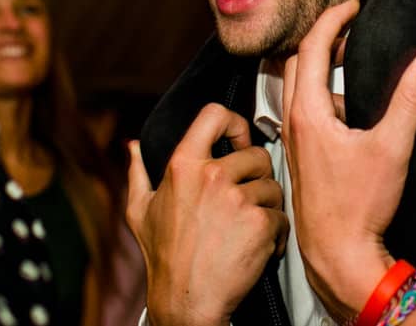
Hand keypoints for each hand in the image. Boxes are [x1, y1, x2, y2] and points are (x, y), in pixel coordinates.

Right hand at [126, 105, 287, 325]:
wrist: (186, 302)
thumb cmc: (165, 259)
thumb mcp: (140, 211)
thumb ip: (138, 173)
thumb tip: (132, 146)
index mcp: (183, 166)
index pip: (214, 114)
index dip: (234, 123)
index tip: (239, 140)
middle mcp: (212, 176)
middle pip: (257, 154)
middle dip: (257, 176)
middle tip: (246, 199)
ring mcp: (238, 199)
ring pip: (273, 187)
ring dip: (267, 207)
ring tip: (248, 228)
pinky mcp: (261, 223)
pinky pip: (282, 217)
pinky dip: (276, 234)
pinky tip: (259, 247)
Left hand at [280, 0, 415, 321]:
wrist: (337, 254)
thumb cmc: (358, 205)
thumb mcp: (392, 147)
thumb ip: (410, 100)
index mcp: (308, 113)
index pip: (310, 47)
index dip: (332, 19)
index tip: (354, 5)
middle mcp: (293, 122)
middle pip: (297, 62)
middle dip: (323, 37)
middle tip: (352, 25)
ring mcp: (295, 141)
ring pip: (299, 88)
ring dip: (320, 67)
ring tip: (353, 60)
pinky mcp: (303, 157)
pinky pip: (306, 111)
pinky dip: (323, 95)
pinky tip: (352, 110)